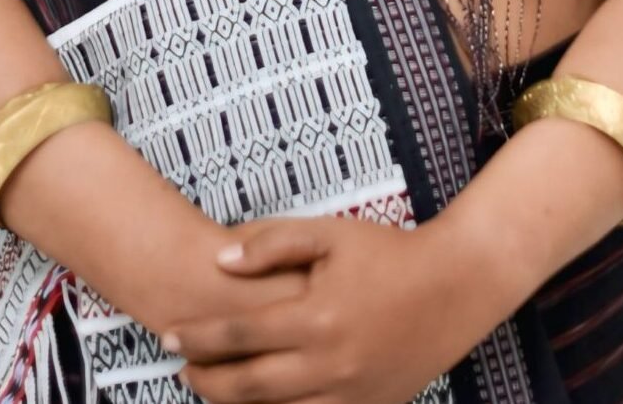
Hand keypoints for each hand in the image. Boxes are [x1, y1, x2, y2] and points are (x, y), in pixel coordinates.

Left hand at [161, 216, 481, 403]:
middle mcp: (328, 364)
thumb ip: (273, 243)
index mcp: (315, 317)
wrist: (454, 287)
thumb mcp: (330, 234)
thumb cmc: (388, 251)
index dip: (198, 337)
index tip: (168, 334)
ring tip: (208, 389)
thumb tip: (220, 260)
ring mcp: (349, 394)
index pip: (239, 334)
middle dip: (206, 379)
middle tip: (177, 368)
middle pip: (248, 385)